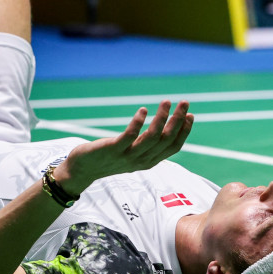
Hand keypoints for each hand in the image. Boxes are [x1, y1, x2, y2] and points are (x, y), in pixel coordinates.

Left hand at [56, 100, 193, 193]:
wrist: (82, 170)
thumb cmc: (108, 158)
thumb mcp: (132, 154)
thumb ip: (147, 145)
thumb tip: (163, 129)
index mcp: (149, 162)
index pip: (173, 147)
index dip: (184, 131)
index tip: (190, 115)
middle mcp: (141, 160)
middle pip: (165, 140)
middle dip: (178, 120)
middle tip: (184, 102)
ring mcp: (127, 156)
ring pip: (151, 137)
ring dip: (162, 118)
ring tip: (166, 102)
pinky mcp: (113, 150)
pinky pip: (129, 136)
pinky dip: (138, 122)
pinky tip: (142, 110)